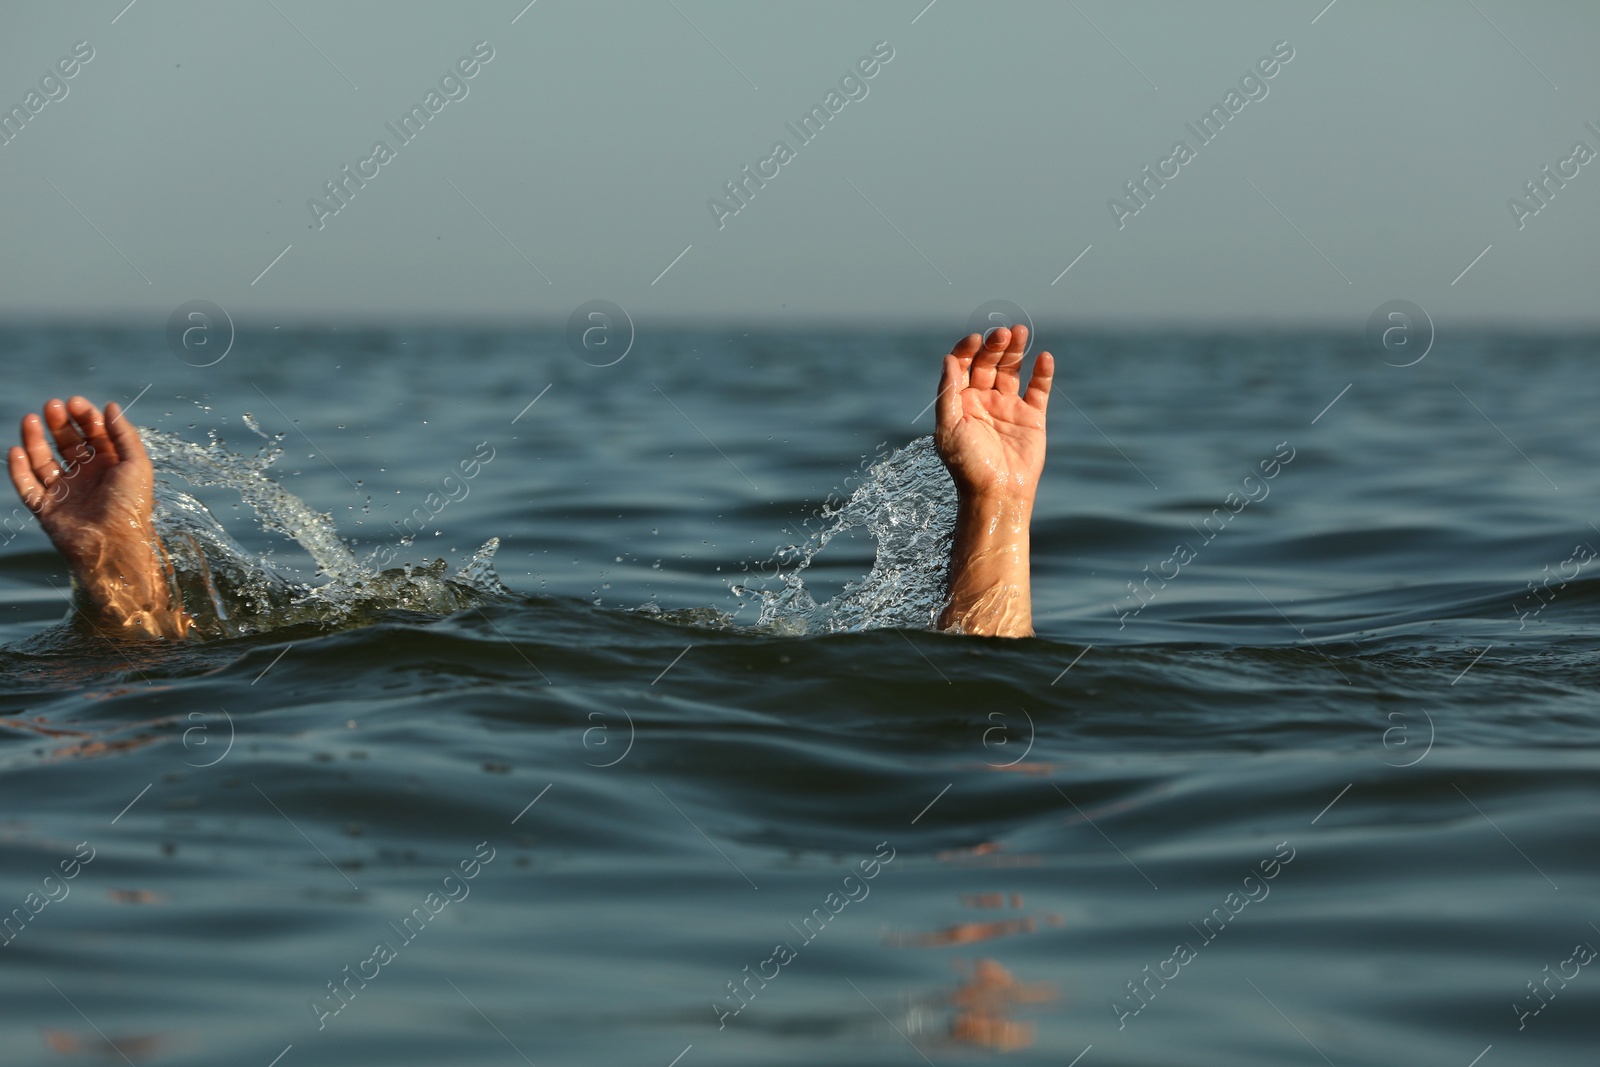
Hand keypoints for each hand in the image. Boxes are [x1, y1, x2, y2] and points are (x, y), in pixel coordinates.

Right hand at [7, 397, 184, 638]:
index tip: (74, 402)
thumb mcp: (137, 464)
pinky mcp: (46, 508)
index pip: (94, 434)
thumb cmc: (131, 505)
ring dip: (35, 439)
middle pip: (68, 443)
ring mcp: (65, 492)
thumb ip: (123, 434)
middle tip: (53, 406)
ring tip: (31, 420)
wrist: (113, 544)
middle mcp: (87, 476)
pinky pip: (27, 486)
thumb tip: (110, 406)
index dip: (84, 417)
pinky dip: (19, 469)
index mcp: (111, 466)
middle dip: (60, 423)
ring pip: (43, 460)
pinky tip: (17, 450)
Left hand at [934, 326, 1051, 502]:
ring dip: (1016, 350)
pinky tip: (1044, 357)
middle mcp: (983, 401)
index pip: (964, 366)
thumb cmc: (968, 464)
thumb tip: (948, 358)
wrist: (998, 493)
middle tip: (1002, 333)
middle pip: (989, 363)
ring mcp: (1008, 407)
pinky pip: (1039, 389)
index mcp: (960, 402)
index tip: (976, 339)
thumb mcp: (948, 427)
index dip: (969, 349)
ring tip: (1020, 332)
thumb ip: (948, 392)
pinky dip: (1042, 372)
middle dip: (994, 346)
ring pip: (1012, 370)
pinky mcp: (1032, 417)